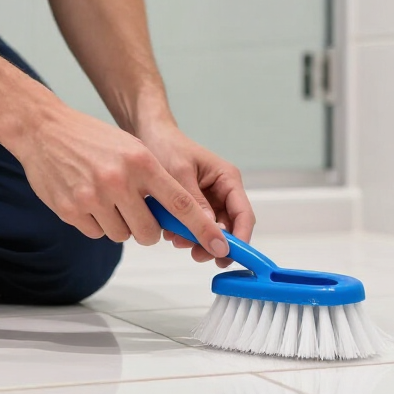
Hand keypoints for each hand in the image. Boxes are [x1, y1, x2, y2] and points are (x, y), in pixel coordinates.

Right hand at [14, 105, 231, 257]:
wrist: (43, 129)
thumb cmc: (91, 138)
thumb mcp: (131, 148)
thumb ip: (153, 180)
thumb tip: (176, 216)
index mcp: (140, 161)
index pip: (181, 203)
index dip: (203, 228)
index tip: (220, 245)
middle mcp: (118, 180)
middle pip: (149, 232)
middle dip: (147, 229)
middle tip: (135, 209)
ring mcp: (92, 197)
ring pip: (121, 235)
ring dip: (118, 223)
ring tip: (104, 196)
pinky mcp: (70, 211)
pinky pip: (96, 234)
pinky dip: (95, 222)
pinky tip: (86, 198)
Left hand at [138, 120, 254, 268]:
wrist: (149, 135)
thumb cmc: (167, 146)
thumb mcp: (180, 174)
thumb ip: (194, 203)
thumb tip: (211, 233)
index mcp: (228, 178)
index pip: (243, 215)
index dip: (240, 239)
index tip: (227, 258)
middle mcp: (223, 190)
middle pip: (229, 227)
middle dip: (213, 242)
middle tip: (195, 255)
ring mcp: (210, 198)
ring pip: (212, 229)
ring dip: (197, 239)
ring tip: (176, 240)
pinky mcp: (195, 204)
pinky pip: (196, 224)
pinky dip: (185, 232)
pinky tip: (170, 232)